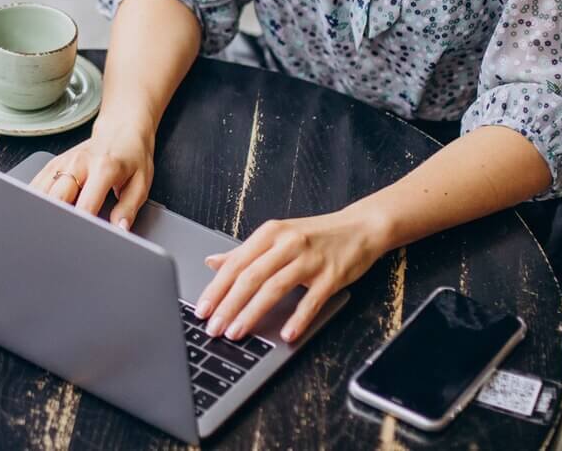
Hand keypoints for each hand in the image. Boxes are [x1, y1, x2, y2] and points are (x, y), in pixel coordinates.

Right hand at [28, 122, 153, 229]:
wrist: (121, 130)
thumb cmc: (132, 157)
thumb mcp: (141, 183)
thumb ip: (129, 208)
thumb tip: (120, 229)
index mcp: (104, 168)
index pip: (86, 204)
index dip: (81, 225)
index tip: (78, 239)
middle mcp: (79, 163)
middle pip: (57, 197)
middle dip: (55, 220)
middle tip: (58, 239)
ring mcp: (63, 161)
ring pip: (41, 191)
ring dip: (40, 211)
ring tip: (45, 230)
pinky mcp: (53, 163)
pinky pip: (36, 184)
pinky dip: (34, 200)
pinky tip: (37, 213)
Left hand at [193, 209, 388, 343]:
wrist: (360, 228)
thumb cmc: (316, 235)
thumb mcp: (277, 237)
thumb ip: (245, 252)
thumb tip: (213, 262)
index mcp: (270, 233)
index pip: (236, 263)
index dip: (216, 288)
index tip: (201, 309)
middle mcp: (287, 244)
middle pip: (250, 277)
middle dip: (228, 305)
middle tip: (213, 327)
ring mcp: (310, 260)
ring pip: (274, 288)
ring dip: (252, 313)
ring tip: (237, 332)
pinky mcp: (331, 276)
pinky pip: (311, 300)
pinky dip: (298, 319)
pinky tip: (285, 334)